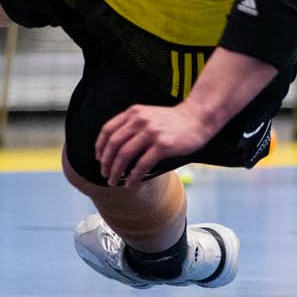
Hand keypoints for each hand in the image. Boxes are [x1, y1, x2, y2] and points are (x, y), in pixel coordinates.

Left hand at [96, 102, 211, 184]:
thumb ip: (133, 125)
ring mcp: (151, 133)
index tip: (98, 158)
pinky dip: (133, 176)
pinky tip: (131, 183)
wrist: (198, 117)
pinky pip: (142, 164)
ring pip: (124, 155)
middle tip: (104, 174)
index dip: (100, 146)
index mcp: (134, 113)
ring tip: (113, 181)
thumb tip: (115, 147)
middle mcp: (140, 121)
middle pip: (114, 144)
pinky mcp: (163, 145)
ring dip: (116, 171)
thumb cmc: (173, 120)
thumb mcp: (148, 115)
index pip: (108, 130)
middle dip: (106, 162)